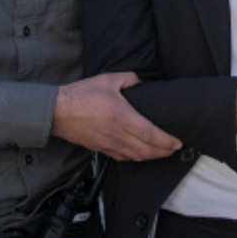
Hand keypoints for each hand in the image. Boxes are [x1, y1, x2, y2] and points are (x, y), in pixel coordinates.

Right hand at [54, 72, 181, 161]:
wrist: (58, 112)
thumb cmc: (81, 95)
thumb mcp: (108, 79)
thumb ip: (130, 79)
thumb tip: (142, 83)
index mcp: (121, 116)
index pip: (150, 134)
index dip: (166, 141)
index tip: (178, 141)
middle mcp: (117, 134)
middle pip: (147, 150)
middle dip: (164, 151)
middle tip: (175, 148)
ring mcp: (109, 144)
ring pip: (136, 157)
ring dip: (152, 156)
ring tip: (163, 152)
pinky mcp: (101, 148)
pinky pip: (123, 158)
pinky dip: (136, 158)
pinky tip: (141, 154)